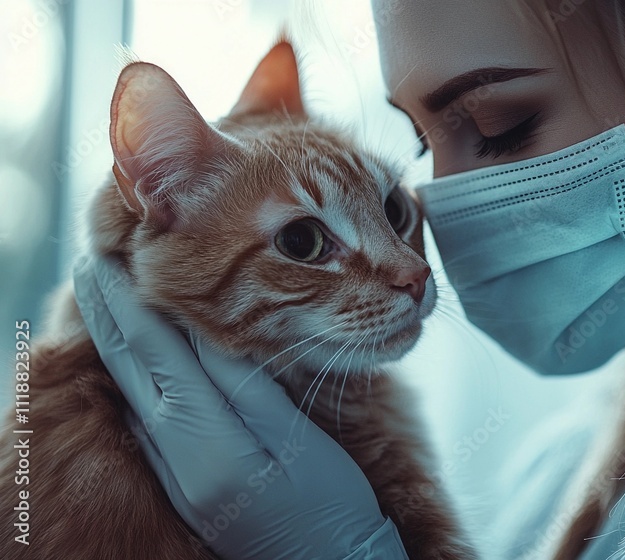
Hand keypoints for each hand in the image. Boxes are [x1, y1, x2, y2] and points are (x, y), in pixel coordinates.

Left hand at [72, 254, 407, 558]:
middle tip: (88, 264)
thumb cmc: (331, 503)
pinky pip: (144, 423)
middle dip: (107, 316)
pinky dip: (134, 381)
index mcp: (206, 441)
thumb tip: (205, 330)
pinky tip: (134, 364)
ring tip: (105, 302)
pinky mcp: (184, 488)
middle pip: (130, 372)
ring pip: (132, 397)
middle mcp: (176, 460)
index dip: (129, 304)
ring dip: (115, 345)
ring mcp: (175, 478)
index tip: (106, 258)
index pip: (155, 355)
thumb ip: (248, 384)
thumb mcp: (297, 439)